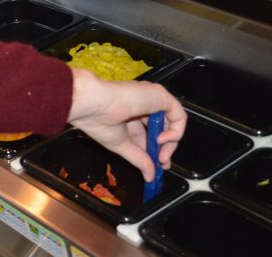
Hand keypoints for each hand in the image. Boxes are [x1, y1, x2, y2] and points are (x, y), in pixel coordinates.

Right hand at [66, 68, 186, 181]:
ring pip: (172, 122)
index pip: (149, 134)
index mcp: (129, 115)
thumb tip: (150, 176)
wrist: (93, 104)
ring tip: (160, 153)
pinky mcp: (160, 95)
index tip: (158, 166)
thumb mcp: (122, 146)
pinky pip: (178, 115)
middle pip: (161, 129)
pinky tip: (162, 139)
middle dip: (164, 149)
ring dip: (170, 142)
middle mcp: (142, 105)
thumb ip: (139, 160)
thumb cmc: (98, 120)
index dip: (155, 150)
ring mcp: (152, 99)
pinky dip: (176, 131)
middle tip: (160, 162)